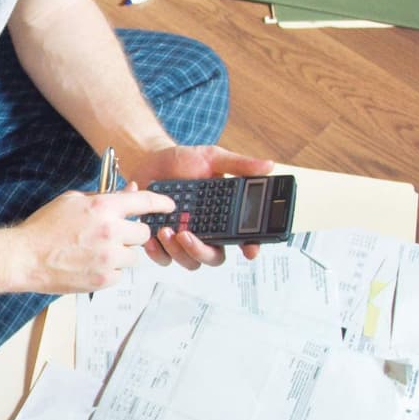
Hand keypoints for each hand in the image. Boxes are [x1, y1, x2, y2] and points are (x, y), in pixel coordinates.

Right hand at [15, 187, 178, 293]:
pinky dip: (111, 270)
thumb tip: (130, 192)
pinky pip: (121, 273)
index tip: (169, 206)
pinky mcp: (104, 279)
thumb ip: (104, 197)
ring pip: (134, 255)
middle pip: (143, 233)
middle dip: (132, 233)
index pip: (144, 202)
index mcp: (103, 207)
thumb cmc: (44, 228)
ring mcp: (109, 258)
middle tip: (114, 234)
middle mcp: (110, 232)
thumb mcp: (73, 201)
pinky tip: (90, 264)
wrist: (25, 257)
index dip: (161, 202)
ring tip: (97, 251)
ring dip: (122, 253)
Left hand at [116, 144, 275, 270]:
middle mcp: (206, 231)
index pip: (243, 238)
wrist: (150, 160)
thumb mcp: (213, 158)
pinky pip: (164, 259)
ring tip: (166, 230)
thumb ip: (240, 165)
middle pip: (214, 257)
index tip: (249, 251)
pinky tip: (152, 237)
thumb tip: (268, 165)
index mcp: (223, 216)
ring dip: (178, 252)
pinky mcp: (162, 241)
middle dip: (201, 252)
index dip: (250, 247)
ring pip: (189, 262)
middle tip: (187, 235)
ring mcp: (184, 238)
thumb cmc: (183, 161)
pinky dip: (157, 252)